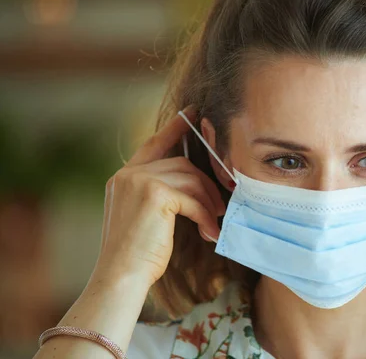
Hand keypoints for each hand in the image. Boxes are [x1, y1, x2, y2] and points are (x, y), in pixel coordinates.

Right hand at [95, 106, 224, 286]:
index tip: (192, 113)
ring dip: (208, 201)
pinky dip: (206, 216)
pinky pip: (193, 199)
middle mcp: (129, 174)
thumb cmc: (137, 253)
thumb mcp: (146, 217)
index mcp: (124, 177)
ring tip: (214, 221)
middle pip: (182, 164)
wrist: (120, 277)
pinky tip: (209, 233)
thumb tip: (197, 186)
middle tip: (220, 205)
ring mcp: (139, 181)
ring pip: (191, 179)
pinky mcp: (155, 194)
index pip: (154, 144)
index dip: (174, 128)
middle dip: (206, 184)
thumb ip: (162, 194)